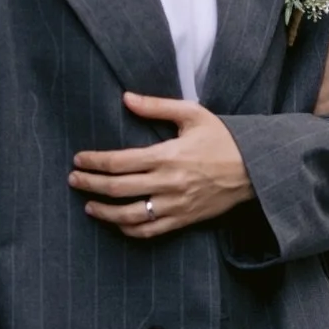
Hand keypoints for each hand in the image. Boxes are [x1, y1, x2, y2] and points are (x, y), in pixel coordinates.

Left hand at [69, 94, 253, 237]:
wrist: (255, 169)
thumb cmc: (223, 138)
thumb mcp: (192, 114)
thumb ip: (156, 106)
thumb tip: (126, 98)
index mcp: (168, 155)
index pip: (120, 162)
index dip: (95, 162)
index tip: (79, 160)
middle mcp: (168, 183)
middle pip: (119, 189)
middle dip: (91, 185)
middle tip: (74, 180)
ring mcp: (176, 205)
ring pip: (131, 216)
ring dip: (105, 212)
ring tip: (89, 206)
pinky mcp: (184, 220)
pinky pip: (151, 231)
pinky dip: (130, 230)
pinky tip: (117, 224)